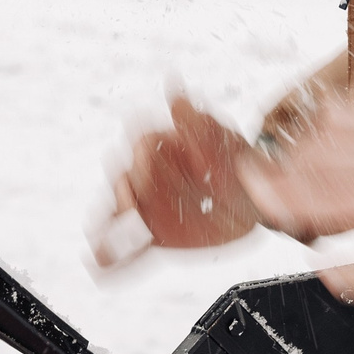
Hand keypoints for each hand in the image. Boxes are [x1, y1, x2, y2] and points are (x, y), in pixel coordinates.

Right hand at [89, 94, 262, 269]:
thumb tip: (172, 87)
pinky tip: (98, 266)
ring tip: (101, 238)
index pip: (142, 144)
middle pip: (124, 178)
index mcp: (161, 145)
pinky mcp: (157, 235)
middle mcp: (149, 175)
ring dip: (108, 224)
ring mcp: (150, 207)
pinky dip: (113, 259)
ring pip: (120, 214)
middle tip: (134, 198)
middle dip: (126, 188)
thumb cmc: (233, 157)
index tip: (146, 156)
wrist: (255, 193)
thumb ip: (194, 119)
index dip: (144, 152)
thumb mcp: (220, 134)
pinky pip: (131, 250)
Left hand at [240, 91, 353, 303]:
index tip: (278, 170)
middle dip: (279, 194)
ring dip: (299, 228)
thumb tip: (313, 137)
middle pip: (300, 173)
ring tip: (308, 235)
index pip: (307, 132)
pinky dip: (341, 279)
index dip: (285, 157)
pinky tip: (336, 273)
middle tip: (284, 209)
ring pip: (315, 212)